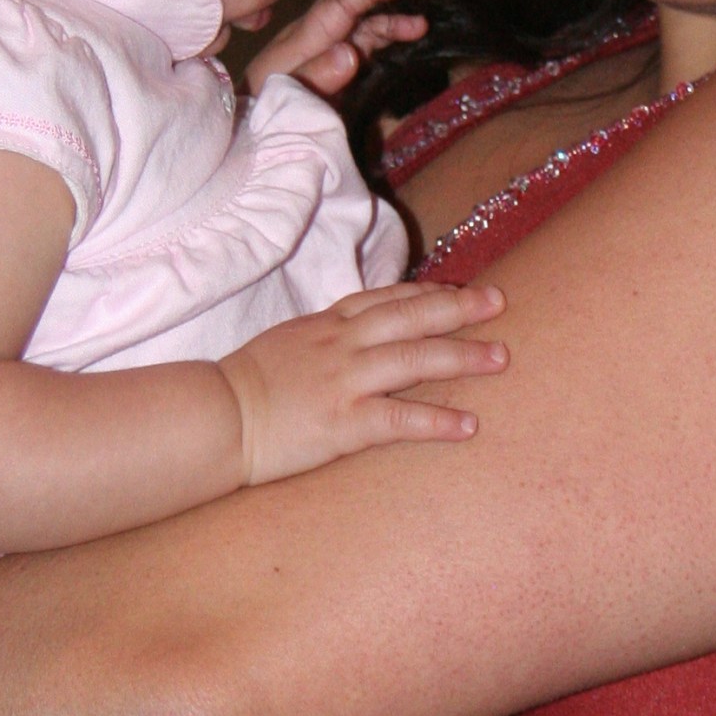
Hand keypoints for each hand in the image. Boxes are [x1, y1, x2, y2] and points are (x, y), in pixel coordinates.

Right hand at [220, 280, 507, 484]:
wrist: (214, 417)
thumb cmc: (240, 387)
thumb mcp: (285, 345)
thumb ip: (321, 339)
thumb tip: (348, 340)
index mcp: (326, 324)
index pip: (387, 298)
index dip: (428, 292)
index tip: (459, 291)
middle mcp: (342, 344)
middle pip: (411, 316)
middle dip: (459, 307)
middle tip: (500, 300)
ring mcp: (345, 380)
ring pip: (414, 358)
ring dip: (463, 356)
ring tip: (501, 357)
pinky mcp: (344, 422)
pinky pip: (400, 418)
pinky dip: (437, 420)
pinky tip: (469, 425)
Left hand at [245, 0, 436, 98]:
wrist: (249, 134)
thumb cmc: (265, 117)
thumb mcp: (285, 100)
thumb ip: (316, 77)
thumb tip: (350, 53)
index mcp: (301, 40)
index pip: (340, 5)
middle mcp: (317, 37)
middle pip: (356, 3)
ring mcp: (329, 50)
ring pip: (367, 23)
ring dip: (395, 16)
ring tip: (425, 21)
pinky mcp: (339, 66)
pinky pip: (369, 42)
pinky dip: (392, 34)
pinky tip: (413, 34)